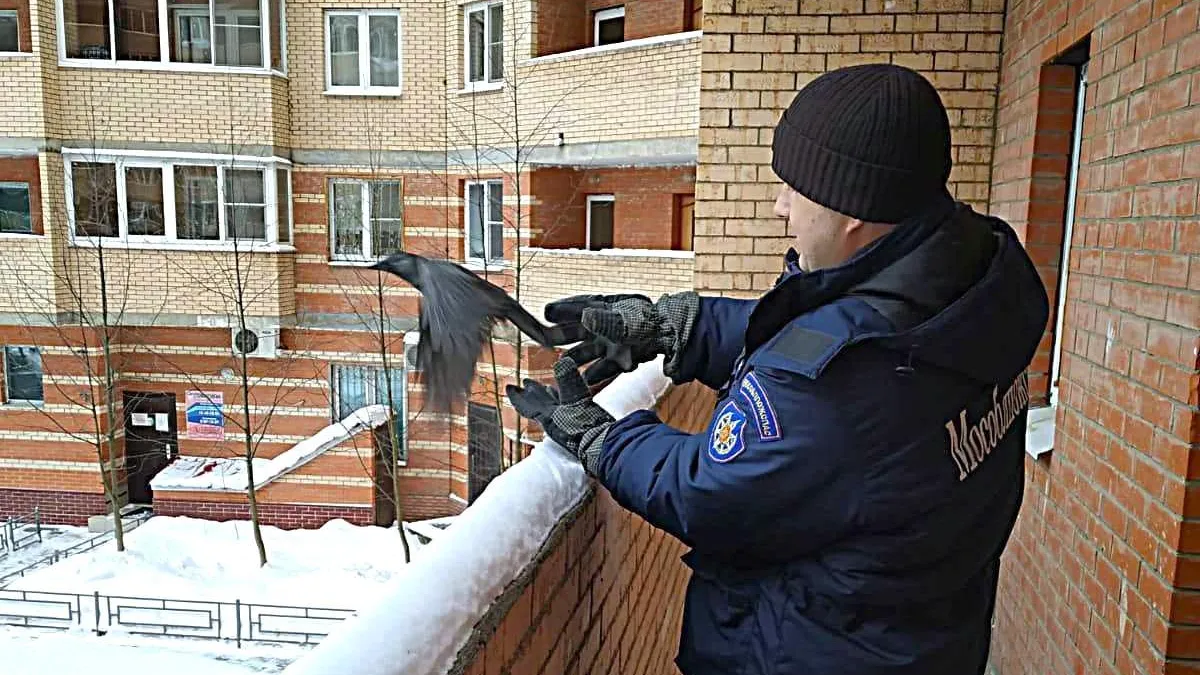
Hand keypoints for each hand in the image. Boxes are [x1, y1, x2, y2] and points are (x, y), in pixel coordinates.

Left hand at [506, 357, 613, 474]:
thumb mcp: (578, 400)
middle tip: (524, 385)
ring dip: (548, 398)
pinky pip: (565, 413)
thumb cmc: (589, 428)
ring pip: (553, 409)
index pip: (528, 405)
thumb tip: (562, 361)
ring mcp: (566, 427)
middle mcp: (555, 422)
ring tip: (547, 389)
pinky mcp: (580, 429)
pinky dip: (563, 403)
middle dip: (531, 395)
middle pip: (539, 406)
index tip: (509, 388)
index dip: (518, 396)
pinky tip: (567, 402)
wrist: (605, 447)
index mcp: (549, 417)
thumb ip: (570, 380)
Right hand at [544, 291, 699, 385]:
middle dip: (560, 336)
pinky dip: (595, 374)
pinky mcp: (620, 359)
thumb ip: (607, 321)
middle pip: (576, 331)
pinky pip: (602, 367)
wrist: (675, 338)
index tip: (546, 312)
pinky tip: (585, 382)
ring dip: (575, 359)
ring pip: (586, 352)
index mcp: (604, 308)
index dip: (561, 310)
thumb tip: (585, 316)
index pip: (577, 307)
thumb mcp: (627, 320)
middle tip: (543, 340)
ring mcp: (611, 343)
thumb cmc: (650, 322)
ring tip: (562, 367)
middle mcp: (604, 325)